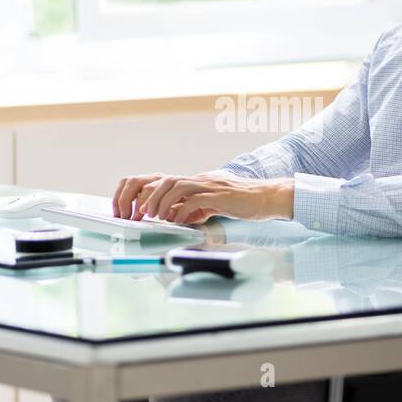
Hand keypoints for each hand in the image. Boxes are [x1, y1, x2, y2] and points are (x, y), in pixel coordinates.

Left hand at [112, 171, 293, 223]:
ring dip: (162, 201)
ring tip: (156, 217)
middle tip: (141, 214)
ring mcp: (209, 185)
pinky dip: (183, 211)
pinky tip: (179, 222)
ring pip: (176, 185)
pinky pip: (195, 199)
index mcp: (195, 182)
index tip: (135, 210)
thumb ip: (193, 209)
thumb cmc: (240, 203)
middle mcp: (199, 180)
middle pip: (165, 180)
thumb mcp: (210, 206)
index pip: (163, 181)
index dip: (146, 193)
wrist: (266, 198)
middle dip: (148, 196)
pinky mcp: (220, 195)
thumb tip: (175, 218)